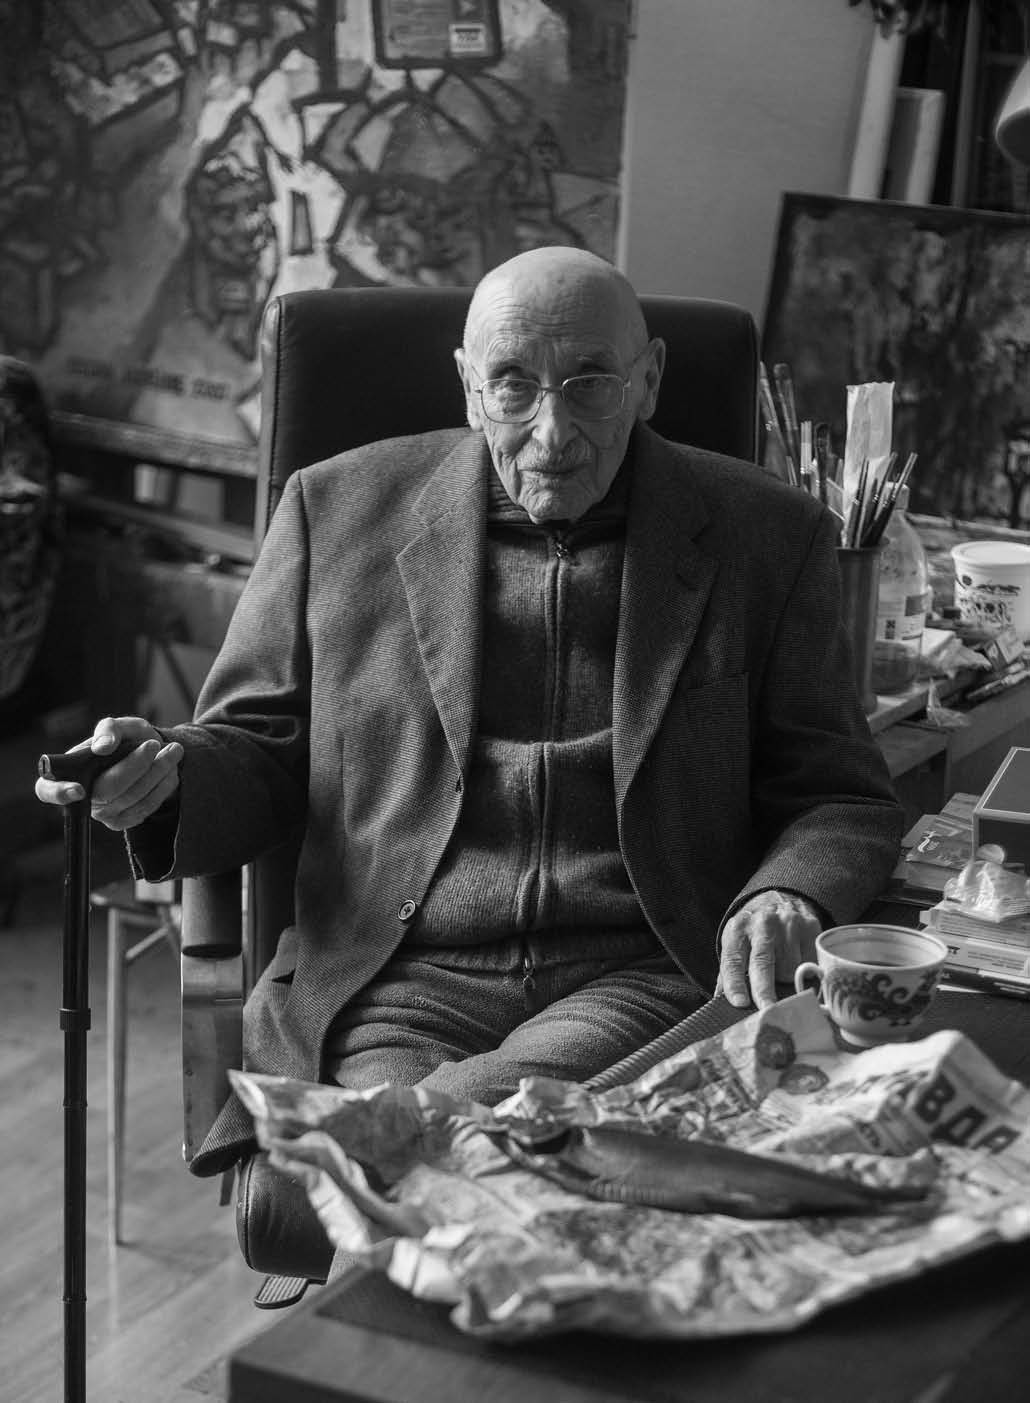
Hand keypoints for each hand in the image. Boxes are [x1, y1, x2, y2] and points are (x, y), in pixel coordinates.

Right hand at [34, 716, 182, 830]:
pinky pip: (146, 808)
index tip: (78, 789)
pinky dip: (163, 786)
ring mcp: (103, 813)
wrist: (154, 754)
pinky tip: (171, 769)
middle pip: (106, 790)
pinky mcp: (124, 821)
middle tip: (154, 744)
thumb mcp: (121, 726)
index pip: (46, 790)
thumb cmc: (128, 739)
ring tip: (173, 751)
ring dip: (157, 772)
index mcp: (70, 771)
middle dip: (135, 766)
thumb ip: (109, 728)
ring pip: (132, 797)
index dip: (58, 793)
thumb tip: (102, 746)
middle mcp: (82, 796)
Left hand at [718, 890, 821, 1009]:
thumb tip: (720, 1004)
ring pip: (789, 967)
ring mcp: (788, 924)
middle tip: (768, 1012)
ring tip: (782, 970)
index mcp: (737, 931)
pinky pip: (809, 962)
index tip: (740, 1003)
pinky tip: (799, 963)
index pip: (733, 960)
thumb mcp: (735, 943)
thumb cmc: (753, 931)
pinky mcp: (810, 927)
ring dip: (786, 980)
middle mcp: (762, 924)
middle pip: (762, 963)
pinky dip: (804, 971)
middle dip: (764, 991)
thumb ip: (728, 973)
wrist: (779, 898)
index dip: (735, 983)